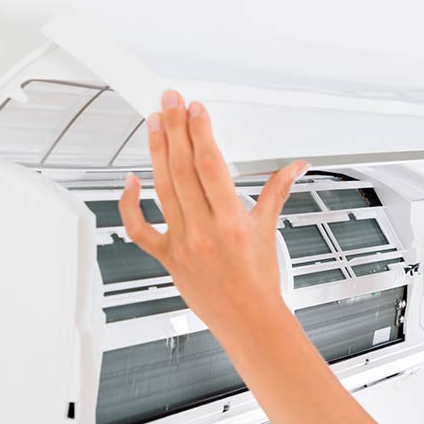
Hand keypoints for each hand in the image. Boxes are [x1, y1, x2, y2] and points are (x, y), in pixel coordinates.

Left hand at [118, 89, 308, 336]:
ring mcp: (181, 243)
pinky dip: (130, 204)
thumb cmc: (260, 283)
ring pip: (162, 189)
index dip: (199, 132)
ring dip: (156, 152)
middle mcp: (203, 230)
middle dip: (175, 130)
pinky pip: (140, 229)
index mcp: (231, 222)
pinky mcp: (167, 257)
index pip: (210, 165)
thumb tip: (294, 167)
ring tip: (154, 124)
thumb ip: (277, 192)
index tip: (194, 109)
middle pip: (182, 169)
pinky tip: (129, 180)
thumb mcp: (268, 231)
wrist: (249, 321)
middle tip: (168, 102)